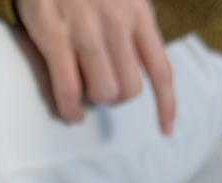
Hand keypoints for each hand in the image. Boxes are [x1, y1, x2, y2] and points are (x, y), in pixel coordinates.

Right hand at [16, 0, 175, 133]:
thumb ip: (131, 23)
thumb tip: (133, 64)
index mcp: (138, 14)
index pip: (161, 70)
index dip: (166, 105)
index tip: (166, 129)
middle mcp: (117, 25)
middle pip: (130, 88)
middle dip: (116, 97)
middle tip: (100, 88)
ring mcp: (86, 32)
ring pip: (103, 92)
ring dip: (93, 100)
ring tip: (82, 92)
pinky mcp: (55, 36)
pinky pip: (68, 89)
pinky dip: (70, 109)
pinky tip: (70, 113)